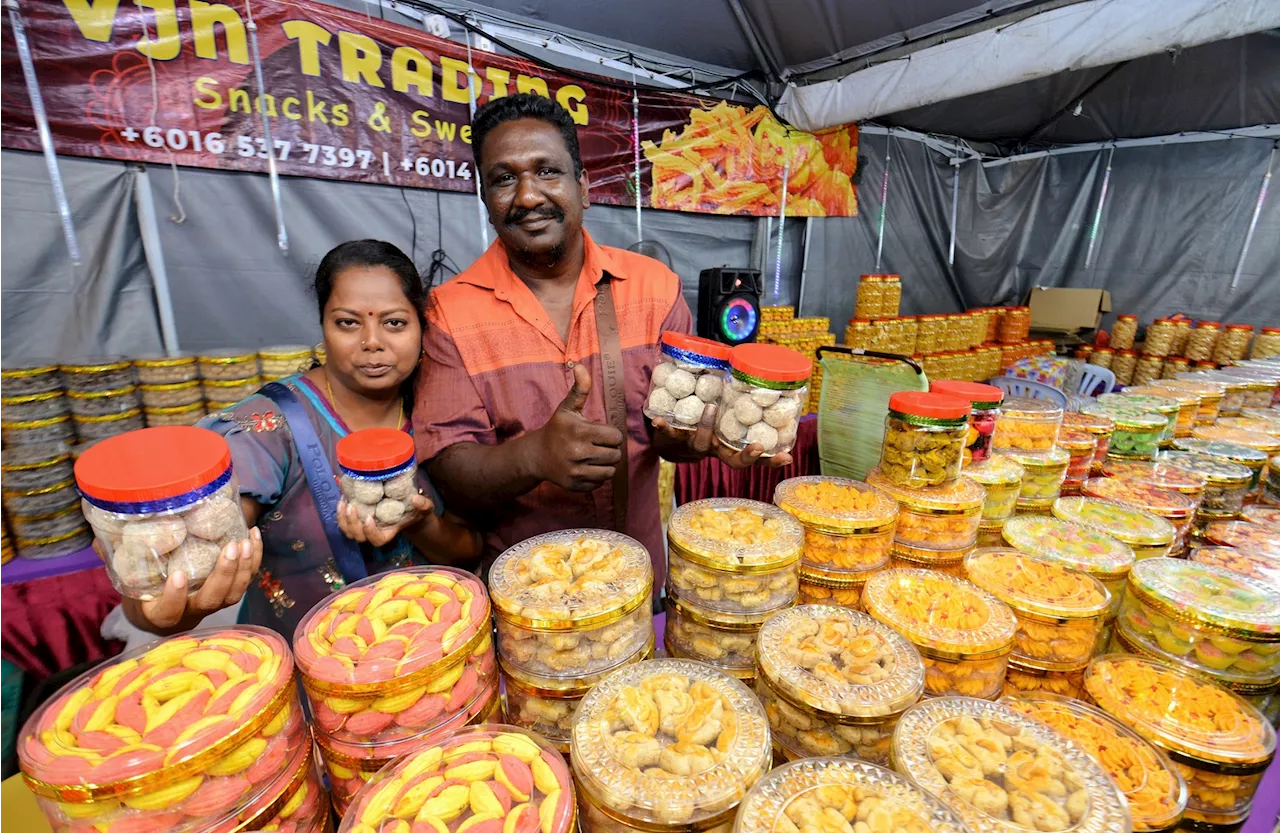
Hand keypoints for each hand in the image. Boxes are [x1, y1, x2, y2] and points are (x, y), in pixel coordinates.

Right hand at [97, 528, 263, 630]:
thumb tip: (99, 540)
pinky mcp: (229, 593)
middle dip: (224, 576)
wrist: (161, 607)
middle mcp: (191, 613)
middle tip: (229, 548)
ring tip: (244, 541)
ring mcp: (212, 604)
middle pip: (212, 601)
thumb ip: (115, 559)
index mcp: (161, 613)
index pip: (170, 612)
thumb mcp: (126, 577)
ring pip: (234, 594)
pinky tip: (253, 535)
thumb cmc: (140, 588)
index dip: (176, 597)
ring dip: (243, 568)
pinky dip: (253, 560)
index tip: (178, 575)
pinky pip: (246, 580)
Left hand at [337, 493, 434, 546]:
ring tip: (343, 503)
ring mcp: (364, 527)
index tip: (369, 518)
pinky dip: (340, 512)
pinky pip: (344, 521)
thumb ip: (424, 505)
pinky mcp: (358, 518)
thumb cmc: (416, 512)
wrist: (407, 508)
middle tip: (352, 507)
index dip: (370, 532)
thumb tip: (415, 499)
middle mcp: (374, 533)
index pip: (376, 540)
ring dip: (342, 519)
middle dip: (353, 524)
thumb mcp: (425, 508)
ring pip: (348, 531)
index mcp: (388, 534)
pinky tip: (342, 498)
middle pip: (358, 537)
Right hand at [529, 363, 623, 491]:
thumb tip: (580, 366)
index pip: (615, 437)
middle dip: (609, 450)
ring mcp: (576, 471)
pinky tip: (586, 467)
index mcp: (580, 432)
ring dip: (606, 464)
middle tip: (598, 446)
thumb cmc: (557, 429)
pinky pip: (600, 482)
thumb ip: (580, 389)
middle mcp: (578, 453)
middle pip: (615, 455)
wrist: (536, 456)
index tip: (600, 433)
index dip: (610, 434)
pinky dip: (597, 476)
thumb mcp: (567, 408)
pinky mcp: (575, 485)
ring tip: (595, 456)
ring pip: (610, 471)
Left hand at [652, 403, 793, 469]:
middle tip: (758, 447)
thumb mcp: (724, 412)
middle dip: (747, 456)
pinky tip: (657, 421)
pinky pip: (670, 433)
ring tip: (710, 408)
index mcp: (731, 443)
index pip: (755, 457)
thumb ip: (738, 394)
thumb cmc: (703, 420)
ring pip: (703, 443)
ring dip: (707, 426)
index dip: (770, 460)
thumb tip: (754, 359)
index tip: (786, 456)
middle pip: (734, 461)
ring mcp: (695, 445)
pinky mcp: (674, 439)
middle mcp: (716, 449)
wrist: (670, 439)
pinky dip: (664, 427)